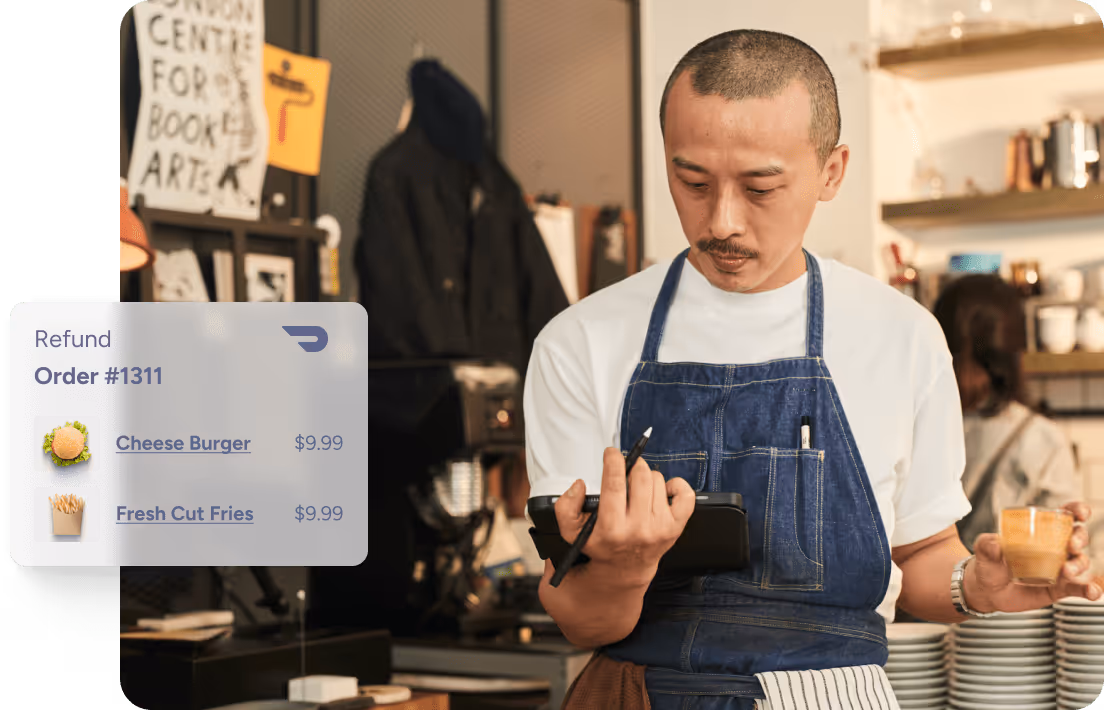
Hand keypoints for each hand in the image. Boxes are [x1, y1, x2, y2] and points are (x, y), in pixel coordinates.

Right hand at [554, 448, 695, 584]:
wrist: (625, 568)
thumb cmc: (601, 544)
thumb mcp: (572, 531)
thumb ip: (565, 506)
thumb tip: (580, 485)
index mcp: (612, 528)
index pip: (615, 484)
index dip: (613, 461)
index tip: (611, 453)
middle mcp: (638, 529)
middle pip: (640, 476)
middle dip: (631, 465)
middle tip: (625, 469)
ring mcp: (660, 528)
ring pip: (658, 480)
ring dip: (647, 477)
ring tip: (638, 487)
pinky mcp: (676, 527)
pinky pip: (686, 494)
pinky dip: (676, 485)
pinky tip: (662, 491)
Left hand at [965, 502, 1101, 613]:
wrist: (987, 590)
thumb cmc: (989, 563)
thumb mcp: (984, 549)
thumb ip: (986, 544)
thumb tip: (995, 543)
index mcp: (1039, 532)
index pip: (1063, 516)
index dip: (1076, 511)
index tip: (1080, 513)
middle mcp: (1054, 548)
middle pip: (1077, 537)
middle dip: (1079, 538)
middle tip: (1070, 545)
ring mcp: (1059, 568)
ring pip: (1080, 561)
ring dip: (1079, 564)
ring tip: (1066, 571)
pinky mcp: (1060, 588)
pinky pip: (1079, 588)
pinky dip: (1089, 589)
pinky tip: (1092, 591)